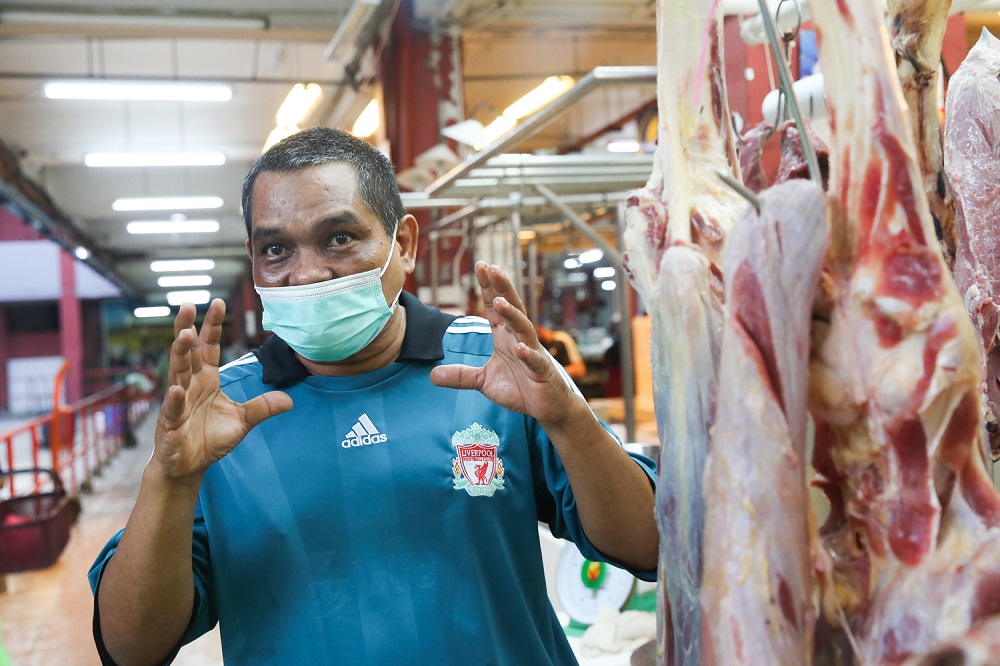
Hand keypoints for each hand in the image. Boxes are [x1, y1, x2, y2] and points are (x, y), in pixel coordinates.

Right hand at [152, 299, 292, 479]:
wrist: (190, 465)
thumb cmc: (210, 439)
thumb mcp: (243, 421)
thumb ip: (262, 407)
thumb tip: (290, 400)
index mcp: (207, 380)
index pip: (209, 348)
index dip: (213, 326)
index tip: (218, 302)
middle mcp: (190, 385)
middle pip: (189, 352)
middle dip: (188, 329)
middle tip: (188, 305)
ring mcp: (178, 402)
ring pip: (177, 373)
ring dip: (180, 354)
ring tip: (184, 335)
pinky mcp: (170, 423)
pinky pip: (173, 408)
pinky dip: (175, 399)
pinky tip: (178, 388)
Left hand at [430, 262, 579, 425]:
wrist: (547, 407)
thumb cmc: (520, 388)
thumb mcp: (484, 381)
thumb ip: (461, 375)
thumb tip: (432, 375)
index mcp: (505, 337)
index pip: (495, 307)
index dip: (488, 287)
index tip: (480, 265)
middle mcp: (519, 339)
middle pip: (511, 308)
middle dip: (502, 288)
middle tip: (492, 268)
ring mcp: (532, 353)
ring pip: (523, 328)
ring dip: (512, 315)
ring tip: (499, 301)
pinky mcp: (541, 371)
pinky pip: (534, 360)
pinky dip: (528, 354)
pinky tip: (520, 348)